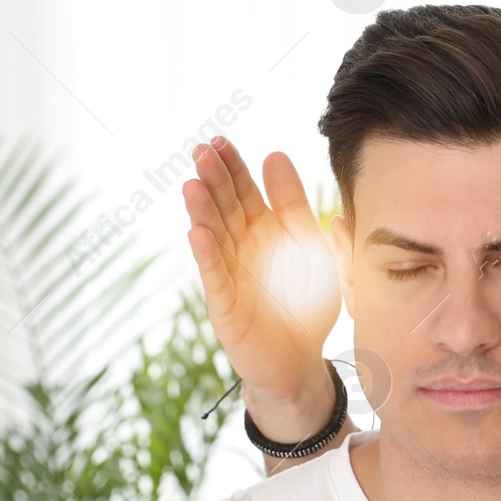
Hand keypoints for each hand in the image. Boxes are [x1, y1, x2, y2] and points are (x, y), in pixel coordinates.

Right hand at [183, 137, 340, 404]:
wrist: (301, 359)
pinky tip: (197, 232)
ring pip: (214, 236)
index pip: (245, 191)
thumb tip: (275, 156)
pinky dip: (206, 255)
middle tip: (202, 151)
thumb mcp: (307, 244)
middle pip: (225, 207)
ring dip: (203, 211)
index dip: (234, 167)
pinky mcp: (226, 305)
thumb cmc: (304, 302)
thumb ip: (293, 204)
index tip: (221, 141)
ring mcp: (230, 275)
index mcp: (263, 231)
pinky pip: (215, 276)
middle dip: (214, 179)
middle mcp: (242, 249)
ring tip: (193, 184)